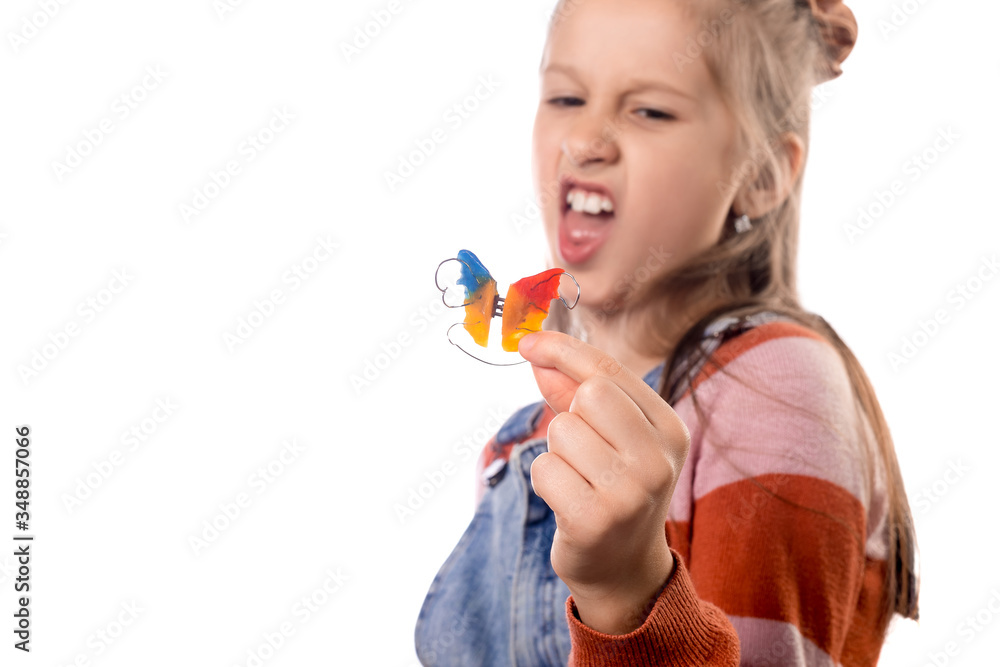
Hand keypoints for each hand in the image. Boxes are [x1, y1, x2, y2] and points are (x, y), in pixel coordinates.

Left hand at [517, 331, 689, 634]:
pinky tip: (569, 502)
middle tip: (581, 452)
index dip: (563, 350)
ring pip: (562, 430)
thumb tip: (537, 353)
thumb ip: (575, 393)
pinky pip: (545, 468)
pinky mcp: (595, 519)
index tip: (527, 342)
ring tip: (578, 480)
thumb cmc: (612, 490)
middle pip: (590, 394)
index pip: (610, 369)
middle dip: (570, 415)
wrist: (622, 569)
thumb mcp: (608, 438)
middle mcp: (659, 459)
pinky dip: (546, 481)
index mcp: (669, 429)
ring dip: (557, 452)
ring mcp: (630, 492)